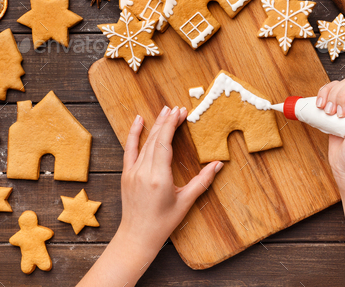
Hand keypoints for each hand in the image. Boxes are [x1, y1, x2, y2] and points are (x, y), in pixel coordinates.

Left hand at [118, 106, 222, 249]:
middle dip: (167, 121)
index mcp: (159, 177)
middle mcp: (143, 171)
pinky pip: (129, 149)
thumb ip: (202, 181)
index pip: (164, 143)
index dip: (172, 125)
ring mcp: (132, 172)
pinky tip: (138, 120)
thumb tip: (218, 164)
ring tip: (164, 110)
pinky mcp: (126, 174)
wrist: (138, 236)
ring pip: (144, 142)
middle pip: (156, 139)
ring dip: (155, 125)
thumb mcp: (186, 201)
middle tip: (177, 108)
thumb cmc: (163, 222)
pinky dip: (133, 133)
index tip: (180, 112)